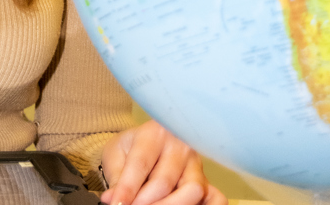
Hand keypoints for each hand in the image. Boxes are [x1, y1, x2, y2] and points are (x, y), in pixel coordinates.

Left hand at [99, 120, 226, 204]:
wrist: (145, 143)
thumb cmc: (131, 148)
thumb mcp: (116, 155)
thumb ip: (116, 176)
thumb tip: (112, 199)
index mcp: (154, 132)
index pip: (141, 163)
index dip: (127, 188)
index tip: (117, 204)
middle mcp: (180, 145)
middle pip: (165, 181)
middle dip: (146, 202)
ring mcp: (196, 164)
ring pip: (192, 190)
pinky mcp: (208, 182)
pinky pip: (216, 198)